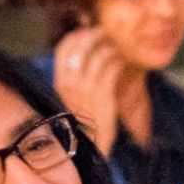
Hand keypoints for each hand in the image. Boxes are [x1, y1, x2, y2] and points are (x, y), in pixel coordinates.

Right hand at [52, 27, 124, 156]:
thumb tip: (80, 58)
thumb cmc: (81, 124)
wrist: (87, 151)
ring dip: (112, 46)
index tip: (89, 32)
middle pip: (82, 46)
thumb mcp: (69, 99)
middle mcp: (70, 83)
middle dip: (97, 35)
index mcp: (59, 82)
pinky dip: (119, 61)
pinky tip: (125, 61)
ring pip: (99, 55)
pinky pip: (112, 69)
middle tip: (109, 33)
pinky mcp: (103, 96)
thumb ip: (72, 79)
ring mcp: (87, 89)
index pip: (64, 48)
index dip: (78, 35)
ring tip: (119, 45)